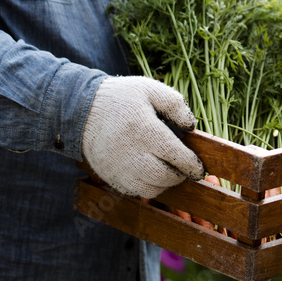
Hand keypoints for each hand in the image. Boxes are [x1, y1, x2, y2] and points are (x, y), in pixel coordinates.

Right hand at [81, 76, 205, 198]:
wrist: (82, 109)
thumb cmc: (121, 98)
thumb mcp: (150, 88)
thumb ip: (175, 104)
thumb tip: (191, 126)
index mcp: (143, 129)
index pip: (174, 154)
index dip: (191, 164)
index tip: (199, 167)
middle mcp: (130, 152)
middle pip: (163, 176)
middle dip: (179, 176)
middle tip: (184, 168)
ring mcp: (118, 168)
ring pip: (149, 190)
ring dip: (164, 184)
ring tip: (168, 170)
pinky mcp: (109, 176)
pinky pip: (134, 192)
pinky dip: (147, 187)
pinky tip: (150, 173)